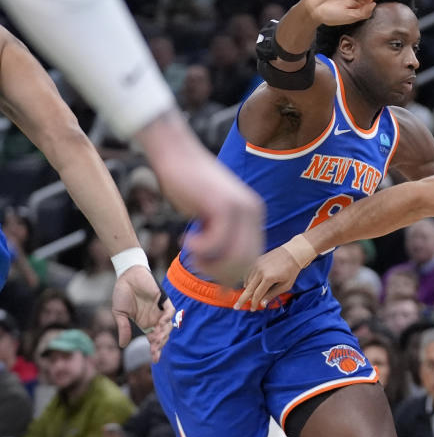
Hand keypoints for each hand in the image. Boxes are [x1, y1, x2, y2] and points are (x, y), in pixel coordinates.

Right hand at [112, 266, 173, 362]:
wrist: (126, 276)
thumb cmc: (123, 293)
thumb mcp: (120, 314)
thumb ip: (123, 328)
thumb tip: (122, 345)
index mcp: (145, 323)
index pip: (153, 339)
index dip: (155, 349)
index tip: (155, 359)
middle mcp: (154, 318)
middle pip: (162, 335)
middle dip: (160, 344)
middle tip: (156, 351)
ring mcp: (159, 310)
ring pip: (168, 325)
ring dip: (164, 333)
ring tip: (157, 340)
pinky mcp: (163, 300)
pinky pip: (170, 311)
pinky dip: (167, 318)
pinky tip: (161, 323)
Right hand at [142, 118, 264, 285]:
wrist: (176, 154)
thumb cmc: (188, 186)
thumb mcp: (211, 218)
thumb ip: (222, 241)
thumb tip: (227, 281)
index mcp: (254, 215)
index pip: (252, 258)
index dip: (230, 272)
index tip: (208, 269)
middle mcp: (254, 212)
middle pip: (245, 262)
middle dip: (220, 271)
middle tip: (197, 262)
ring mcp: (242, 208)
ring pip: (234, 256)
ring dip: (209, 263)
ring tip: (192, 253)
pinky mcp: (224, 205)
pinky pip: (217, 243)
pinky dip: (199, 249)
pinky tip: (188, 240)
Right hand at [234, 246, 301, 310]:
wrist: (292, 253)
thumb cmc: (291, 271)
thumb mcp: (285, 285)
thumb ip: (272, 294)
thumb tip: (262, 304)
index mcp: (269, 278)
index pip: (257, 294)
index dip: (254, 303)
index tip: (252, 309)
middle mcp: (260, 271)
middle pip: (248, 289)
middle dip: (242, 299)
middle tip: (236, 307)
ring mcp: (256, 264)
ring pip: (247, 281)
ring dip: (247, 290)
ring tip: (249, 295)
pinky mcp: (256, 260)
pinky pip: (247, 273)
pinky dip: (247, 280)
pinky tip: (250, 285)